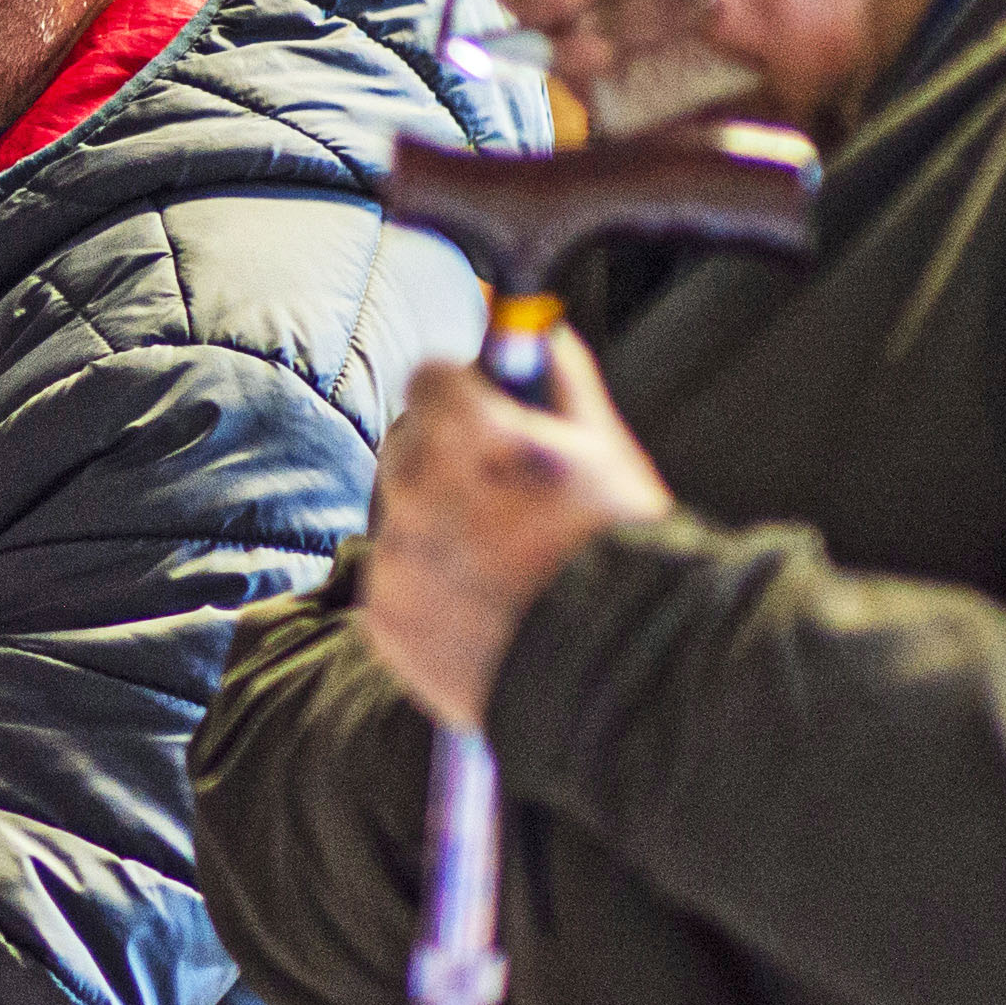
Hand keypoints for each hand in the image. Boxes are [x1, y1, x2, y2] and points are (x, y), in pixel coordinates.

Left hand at [356, 322, 673, 730]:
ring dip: (435, 525)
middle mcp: (419, 489)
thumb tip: (534, 330)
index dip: (460, 393)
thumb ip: (562, 379)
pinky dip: (426, 587)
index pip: (429, 379)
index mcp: (473, 434)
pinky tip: (481, 607)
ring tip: (502, 563)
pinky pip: (393, 580)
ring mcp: (396, 558)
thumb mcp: (606, 450)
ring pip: (399, 516)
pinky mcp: (385, 618)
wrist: (620, 674)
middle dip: (444, 457)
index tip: (484, 412)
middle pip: (407, 445)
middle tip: (499, 495)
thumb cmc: (621, 553)